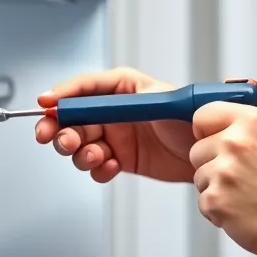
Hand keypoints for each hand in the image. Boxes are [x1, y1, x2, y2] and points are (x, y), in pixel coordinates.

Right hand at [35, 67, 195, 182]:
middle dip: (60, 128)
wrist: (209, 154)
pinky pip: (96, 166)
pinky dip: (97, 169)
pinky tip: (109, 167)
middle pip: (73, 118)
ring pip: (79, 144)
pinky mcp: (121, 160)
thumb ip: (124, 99)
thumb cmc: (193, 119)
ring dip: (79, 152)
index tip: (47, 103)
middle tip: (62, 139)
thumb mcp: (160, 100)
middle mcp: (114, 112)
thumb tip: (92, 97)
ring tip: (95, 155)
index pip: (85, 87)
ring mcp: (116, 137)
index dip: (64, 94)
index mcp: (122, 89)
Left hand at [188, 94, 256, 256]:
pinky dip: (218, 206)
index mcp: (253, 122)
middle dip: (214, 159)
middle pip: (198, 147)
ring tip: (245, 191)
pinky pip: (203, 199)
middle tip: (242, 173)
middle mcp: (234, 143)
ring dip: (216, 184)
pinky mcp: (214, 200)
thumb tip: (252, 90)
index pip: (204, 114)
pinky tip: (242, 207)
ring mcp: (222, 172)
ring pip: (200, 174)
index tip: (219, 138)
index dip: (210, 128)